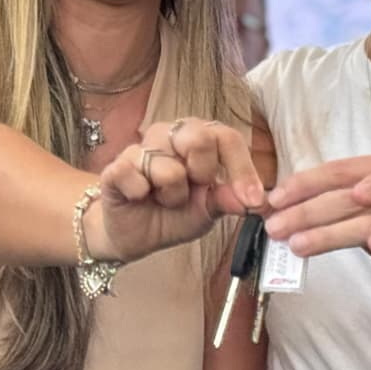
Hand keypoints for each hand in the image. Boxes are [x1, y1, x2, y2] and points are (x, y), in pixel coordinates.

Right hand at [88, 118, 265, 261]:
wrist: (133, 234)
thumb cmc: (173, 214)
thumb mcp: (207, 212)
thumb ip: (227, 201)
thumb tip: (253, 201)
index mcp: (199, 140)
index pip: (227, 138)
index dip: (242, 168)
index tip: (253, 200)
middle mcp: (171, 135)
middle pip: (199, 138)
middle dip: (202, 173)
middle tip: (193, 189)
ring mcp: (141, 148)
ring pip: (167, 167)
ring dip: (171, 195)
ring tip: (164, 200)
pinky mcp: (116, 167)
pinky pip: (134, 176)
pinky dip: (140, 194)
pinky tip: (138, 197)